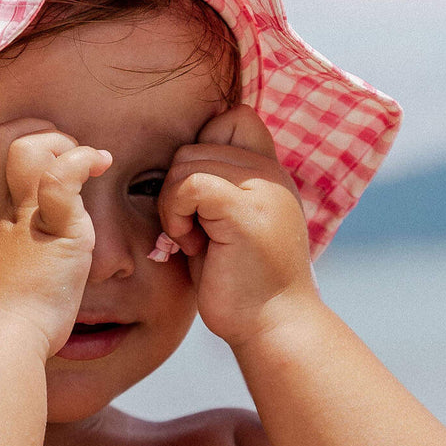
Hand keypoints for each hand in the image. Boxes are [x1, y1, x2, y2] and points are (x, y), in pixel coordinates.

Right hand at [0, 117, 111, 357]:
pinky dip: (83, 159)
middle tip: (63, 157)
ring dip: (59, 143)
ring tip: (86, 161)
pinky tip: (100, 164)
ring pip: (25, 148)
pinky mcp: (56, 232)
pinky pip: (63, 176)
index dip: (4, 153)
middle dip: (33, 134)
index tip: (33, 174)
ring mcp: (24, 220)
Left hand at [156, 106, 317, 348]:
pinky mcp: (246, 210)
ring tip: (195, 241)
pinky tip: (191, 245)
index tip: (198, 201)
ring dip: (173, 204)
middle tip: (194, 232)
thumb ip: (213, 189)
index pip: (231, 119)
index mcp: (269, 172)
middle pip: (196, 142)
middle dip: (178, 187)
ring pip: (185, 161)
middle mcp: (271, 172)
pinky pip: (189, 184)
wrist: (272, 326)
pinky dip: (176, 213)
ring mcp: (263, 188)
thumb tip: (173, 164)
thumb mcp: (226, 227)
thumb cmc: (241, 286)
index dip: (201, 150)